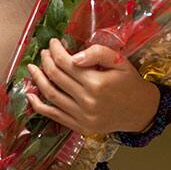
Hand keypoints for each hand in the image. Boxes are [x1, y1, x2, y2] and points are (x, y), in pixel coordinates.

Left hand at [26, 38, 159, 135]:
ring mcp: (82, 116)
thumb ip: (98, 53)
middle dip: (46, 61)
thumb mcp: (120, 61)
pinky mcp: (80, 127)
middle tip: (43, 52)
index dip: (56, 50)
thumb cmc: (129, 82)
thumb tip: (74, 56)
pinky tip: (30, 95)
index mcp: (97, 83)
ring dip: (38, 80)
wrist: (140, 111)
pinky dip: (39, 106)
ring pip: (51, 95)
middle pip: (56, 77)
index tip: (53, 42)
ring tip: (32, 68)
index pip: (66, 63)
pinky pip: (54, 116)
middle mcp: (87, 101)